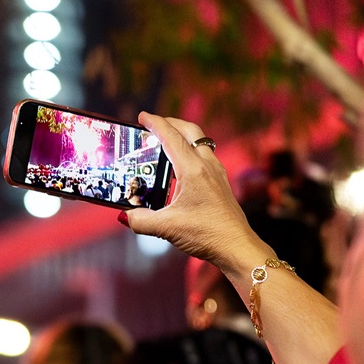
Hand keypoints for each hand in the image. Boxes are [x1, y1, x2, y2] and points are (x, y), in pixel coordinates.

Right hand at [122, 113, 269, 275]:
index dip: (155, 124)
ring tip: (165, 142)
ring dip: (182, 135)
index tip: (142, 117)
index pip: (171, 137)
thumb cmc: (207, 235)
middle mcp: (207, 166)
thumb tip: (126, 215)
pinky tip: (181, 167)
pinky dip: (191, 151)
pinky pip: (205, 155)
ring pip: (200, 141)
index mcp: (193, 170)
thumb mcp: (167, 228)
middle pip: (190, 130)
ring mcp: (217, 172)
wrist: (237, 246)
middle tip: (153, 125)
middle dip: (170, 122)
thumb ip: (140, 221)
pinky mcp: (221, 182)